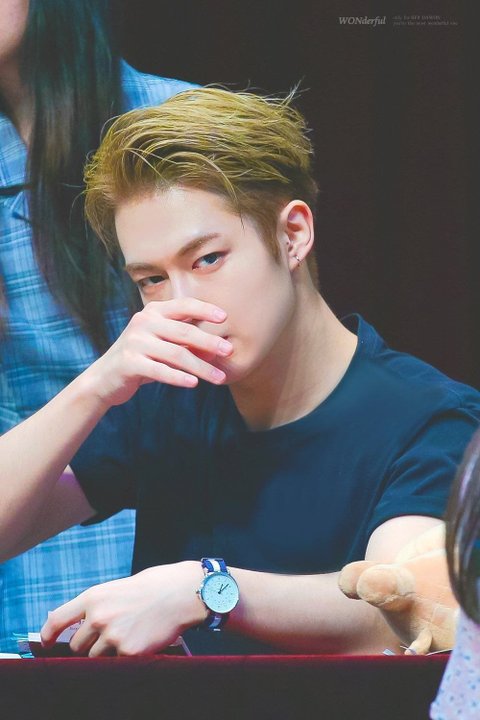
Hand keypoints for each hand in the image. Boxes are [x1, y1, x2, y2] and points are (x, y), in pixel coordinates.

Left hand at [40, 561, 207, 655]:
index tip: (47, 643)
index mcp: (94, 597)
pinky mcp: (128, 652)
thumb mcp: (117, 589)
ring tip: (129, 635)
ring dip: (107, 652)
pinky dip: (125, 657)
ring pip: (95, 658)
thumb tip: (78, 627)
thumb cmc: (152, 588)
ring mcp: (112, 635)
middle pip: (76, 646)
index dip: (48, 635)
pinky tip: (141, 640)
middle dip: (88, 645)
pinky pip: (116, 663)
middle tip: (110, 635)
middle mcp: (98, 616)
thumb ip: (96, 606)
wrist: (180, 593)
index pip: (57, 620)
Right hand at [84, 298, 232, 407]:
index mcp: (153, 312)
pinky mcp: (129, 362)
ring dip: (201, 367)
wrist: (104, 378)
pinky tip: (194, 384)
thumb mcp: (163, 346)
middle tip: (229, 350)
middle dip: (210, 342)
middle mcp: (143, 322)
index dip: (205, 310)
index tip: (225, 317)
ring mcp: (135, 342)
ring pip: (176, 354)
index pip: (184, 305)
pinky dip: (179, 378)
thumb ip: (186, 344)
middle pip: (184, 331)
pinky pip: (160, 371)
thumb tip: (217, 350)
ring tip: (219, 377)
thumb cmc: (141, 359)